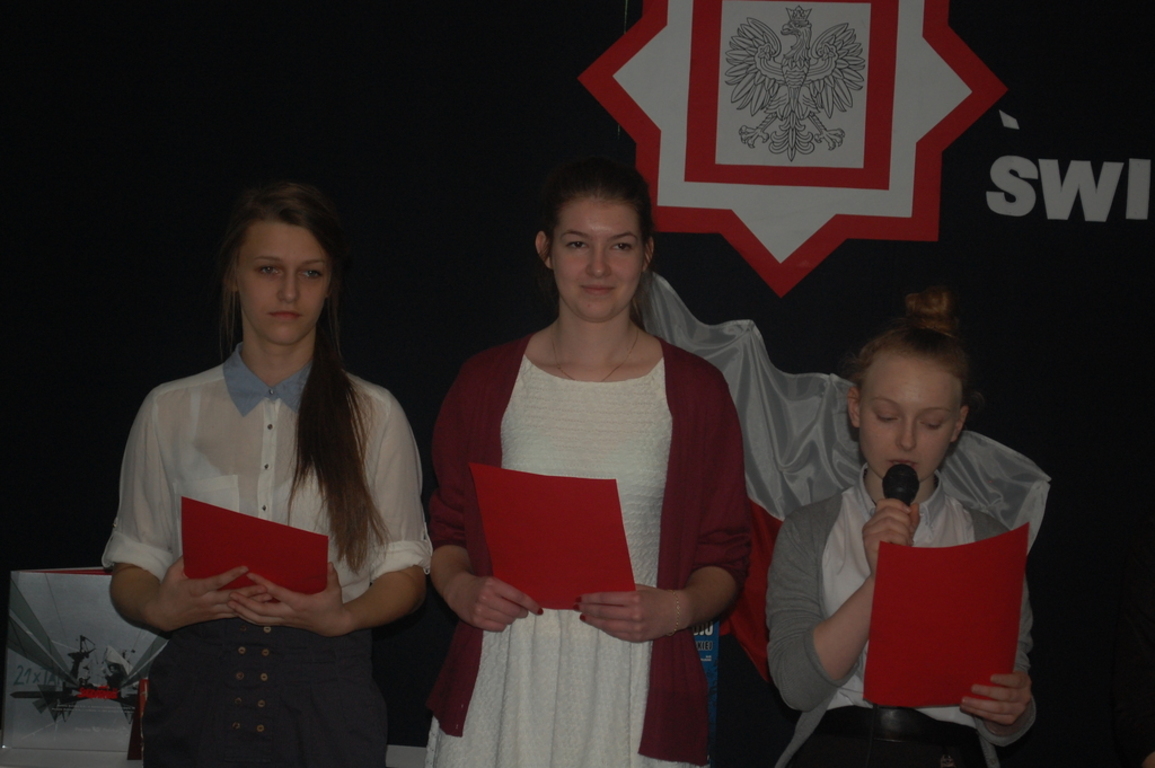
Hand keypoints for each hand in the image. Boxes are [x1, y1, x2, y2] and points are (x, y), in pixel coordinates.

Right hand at [144, 557, 264, 631]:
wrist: (162, 615)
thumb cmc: (167, 591)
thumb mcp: (171, 574)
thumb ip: (183, 561)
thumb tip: (194, 545)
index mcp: (195, 589)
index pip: (216, 582)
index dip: (231, 575)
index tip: (245, 567)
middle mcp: (206, 601)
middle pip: (230, 597)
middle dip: (249, 593)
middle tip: (265, 587)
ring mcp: (211, 610)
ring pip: (235, 608)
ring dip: (252, 603)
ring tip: (268, 597)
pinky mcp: (213, 616)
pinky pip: (231, 614)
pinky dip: (245, 611)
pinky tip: (258, 607)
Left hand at [228, 564, 353, 636]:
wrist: (332, 625)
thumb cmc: (333, 605)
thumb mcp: (335, 590)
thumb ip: (331, 577)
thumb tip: (329, 563)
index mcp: (299, 603)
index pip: (278, 593)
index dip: (263, 585)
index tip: (251, 575)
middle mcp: (289, 613)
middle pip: (262, 611)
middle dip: (245, 603)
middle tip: (231, 594)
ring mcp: (284, 620)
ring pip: (259, 619)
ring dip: (243, 612)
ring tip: (230, 603)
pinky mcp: (282, 623)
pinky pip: (262, 622)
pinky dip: (249, 617)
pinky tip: (239, 612)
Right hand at [441, 572, 541, 631]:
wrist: (458, 589)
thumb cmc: (480, 585)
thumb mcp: (493, 581)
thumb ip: (508, 590)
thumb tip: (528, 604)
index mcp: (493, 584)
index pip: (518, 596)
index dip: (531, 604)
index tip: (539, 610)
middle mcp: (486, 597)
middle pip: (514, 611)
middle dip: (521, 613)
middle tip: (521, 612)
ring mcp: (480, 610)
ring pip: (507, 620)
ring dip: (511, 618)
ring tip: (507, 613)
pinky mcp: (476, 620)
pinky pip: (498, 627)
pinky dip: (502, 624)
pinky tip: (498, 618)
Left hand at [576, 585, 681, 642]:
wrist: (677, 612)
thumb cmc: (657, 597)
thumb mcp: (640, 588)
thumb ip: (622, 590)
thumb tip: (600, 591)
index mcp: (634, 598)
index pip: (606, 598)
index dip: (591, 598)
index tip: (581, 597)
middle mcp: (634, 614)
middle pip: (604, 612)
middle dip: (588, 609)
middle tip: (578, 606)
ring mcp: (636, 628)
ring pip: (607, 626)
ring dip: (594, 621)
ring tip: (585, 616)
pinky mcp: (637, 638)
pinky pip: (617, 634)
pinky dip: (606, 629)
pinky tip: (599, 624)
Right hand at [862, 499, 919, 573]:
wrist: (888, 576)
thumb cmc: (896, 556)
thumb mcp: (906, 534)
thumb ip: (911, 521)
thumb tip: (915, 506)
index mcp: (875, 521)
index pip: (884, 502)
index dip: (898, 504)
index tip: (909, 514)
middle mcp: (869, 525)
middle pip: (890, 511)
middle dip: (905, 522)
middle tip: (909, 536)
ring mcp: (867, 534)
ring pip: (890, 522)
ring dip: (904, 533)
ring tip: (906, 544)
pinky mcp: (869, 543)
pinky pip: (889, 534)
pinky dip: (900, 540)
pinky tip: (901, 548)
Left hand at [961, 671, 1032, 730]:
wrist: (1015, 695)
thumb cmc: (1004, 678)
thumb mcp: (1007, 670)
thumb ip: (996, 666)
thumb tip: (975, 659)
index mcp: (1023, 681)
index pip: (1015, 680)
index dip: (1004, 679)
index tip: (990, 677)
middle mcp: (1023, 696)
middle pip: (1006, 695)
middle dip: (988, 692)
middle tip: (972, 688)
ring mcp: (1018, 710)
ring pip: (999, 709)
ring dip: (979, 705)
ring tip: (964, 700)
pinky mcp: (1010, 719)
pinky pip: (994, 718)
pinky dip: (979, 712)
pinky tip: (967, 707)